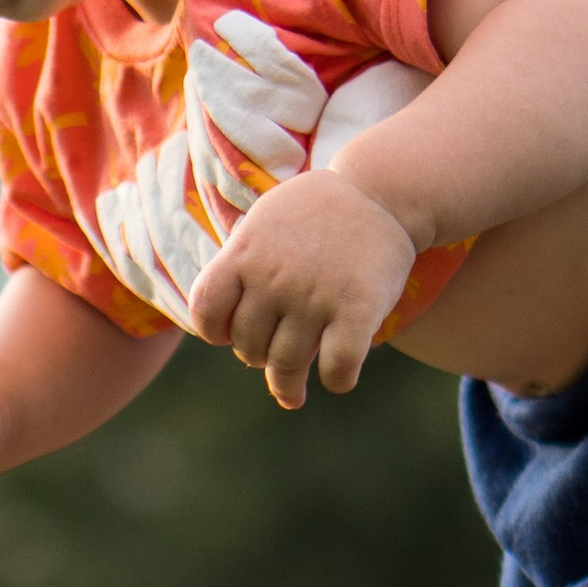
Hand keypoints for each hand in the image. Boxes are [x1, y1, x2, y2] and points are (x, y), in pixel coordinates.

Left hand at [185, 181, 416, 408]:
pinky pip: (337, 369)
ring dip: (288, 387)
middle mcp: (274, 277)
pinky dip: (337, 381)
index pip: (206, 312)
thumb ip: (240, 266)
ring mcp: (314, 295)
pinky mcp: (356, 310)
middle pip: (248, 347)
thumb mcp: (264, 223)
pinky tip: (338, 378)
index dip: (217, 332)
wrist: (381, 193)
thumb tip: (220, 324)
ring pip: (287, 367)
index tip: (230, 336)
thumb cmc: (316, 215)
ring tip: (291, 393)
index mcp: (244, 253)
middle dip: (258, 358)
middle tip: (272, 358)